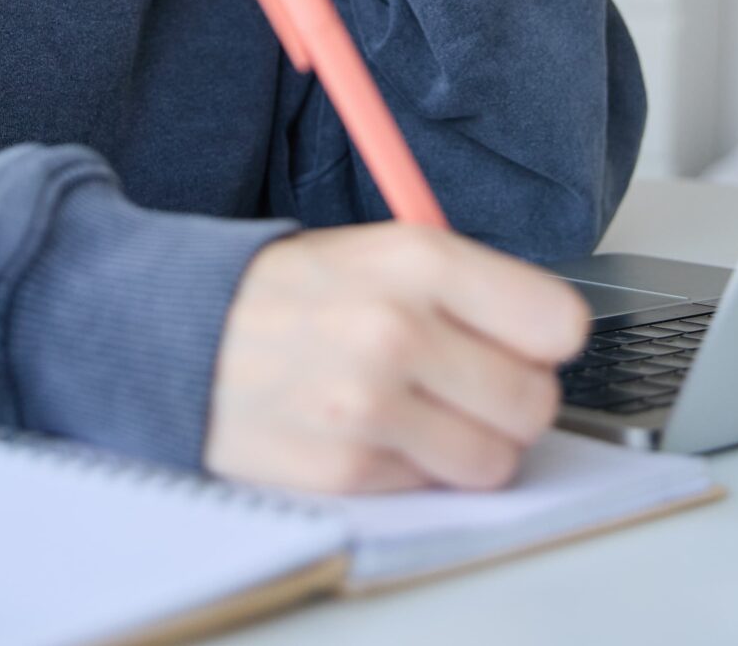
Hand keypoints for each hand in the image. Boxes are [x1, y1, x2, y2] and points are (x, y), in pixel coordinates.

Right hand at [201, 223, 586, 492]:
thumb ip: (468, 290)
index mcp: (419, 259)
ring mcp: (370, 404)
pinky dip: (413, 466)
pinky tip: (374, 430)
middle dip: (511, 398)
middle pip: (534, 400)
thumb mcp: (379, 251)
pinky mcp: (345, 468)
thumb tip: (550, 343)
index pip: (559, 323)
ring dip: (470, 443)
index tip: (521, 340)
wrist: (178, 331)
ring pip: (494, 459)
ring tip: (425, 411)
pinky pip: (430, 486)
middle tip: (471, 382)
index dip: (544, 339)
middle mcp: (398, 329)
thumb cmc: (291, 293)